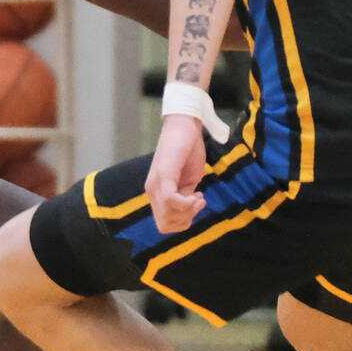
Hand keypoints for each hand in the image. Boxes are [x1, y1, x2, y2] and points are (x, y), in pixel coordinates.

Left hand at [144, 114, 208, 233]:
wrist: (185, 125)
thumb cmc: (188, 150)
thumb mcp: (188, 180)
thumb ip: (184, 197)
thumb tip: (187, 212)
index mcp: (157, 192)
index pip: (164, 224)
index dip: (183, 221)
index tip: (196, 204)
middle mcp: (152, 190)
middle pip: (165, 225)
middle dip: (186, 219)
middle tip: (198, 201)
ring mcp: (156, 183)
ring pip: (168, 217)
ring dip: (189, 211)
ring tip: (199, 196)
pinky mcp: (163, 175)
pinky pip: (172, 202)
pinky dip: (188, 203)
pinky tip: (197, 192)